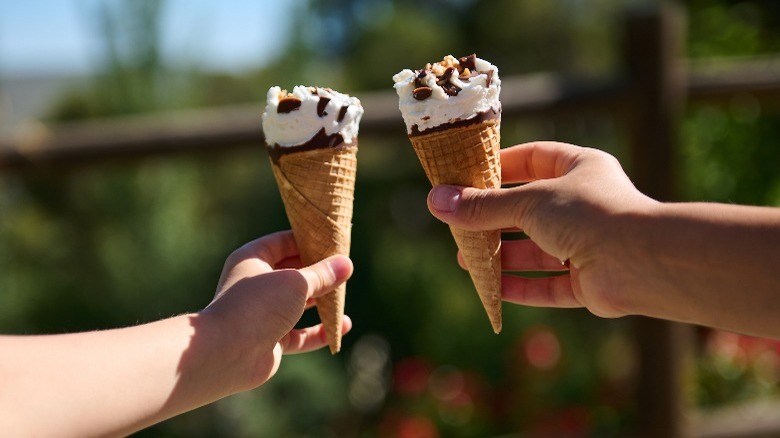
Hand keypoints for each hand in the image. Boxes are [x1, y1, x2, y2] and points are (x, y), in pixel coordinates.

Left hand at [202, 230, 352, 389]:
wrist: (227, 353)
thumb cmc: (258, 306)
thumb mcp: (297, 283)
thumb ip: (322, 275)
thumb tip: (346, 265)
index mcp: (252, 260)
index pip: (283, 242)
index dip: (307, 241)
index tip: (333, 241)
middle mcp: (255, 285)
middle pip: (292, 273)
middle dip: (318, 273)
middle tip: (344, 269)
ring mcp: (262, 314)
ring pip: (297, 304)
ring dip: (320, 302)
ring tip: (343, 296)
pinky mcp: (270, 340)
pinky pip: (300, 334)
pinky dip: (319, 331)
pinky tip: (341, 327)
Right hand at [427, 141, 656, 317]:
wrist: (642, 262)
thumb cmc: (589, 214)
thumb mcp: (528, 203)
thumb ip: (483, 206)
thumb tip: (436, 201)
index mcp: (580, 169)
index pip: (534, 159)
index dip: (500, 167)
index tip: (466, 176)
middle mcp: (585, 205)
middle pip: (530, 210)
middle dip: (493, 219)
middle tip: (458, 224)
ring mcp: (589, 244)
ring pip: (537, 250)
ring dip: (502, 255)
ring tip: (465, 259)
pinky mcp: (590, 281)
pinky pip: (550, 284)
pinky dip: (521, 286)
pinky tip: (492, 289)